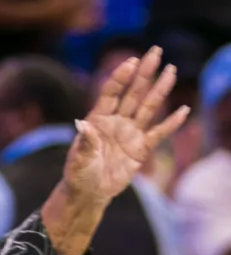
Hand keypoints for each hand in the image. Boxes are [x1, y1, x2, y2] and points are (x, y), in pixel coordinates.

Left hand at [63, 46, 189, 205]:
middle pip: (133, 94)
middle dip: (144, 73)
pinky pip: (158, 134)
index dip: (120, 78)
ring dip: (160, 90)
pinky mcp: (141, 149)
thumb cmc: (78, 175)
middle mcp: (117, 122)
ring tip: (171, 71)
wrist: (88, 194)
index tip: (131, 62)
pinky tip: (183, 111)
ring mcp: (130, 134)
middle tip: (156, 51)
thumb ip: (84, 143)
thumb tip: (83, 125)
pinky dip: (171, 124)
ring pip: (148, 108)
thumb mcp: (78, 161)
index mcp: (98, 120)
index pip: (111, 93)